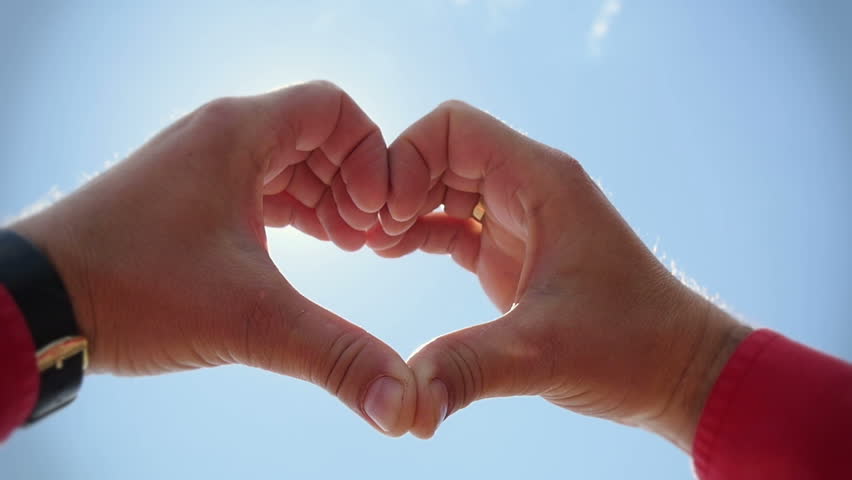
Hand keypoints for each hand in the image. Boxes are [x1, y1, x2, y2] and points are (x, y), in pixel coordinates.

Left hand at [10, 81, 415, 435]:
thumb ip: (335, 355)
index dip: (370, 156)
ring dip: (327, 202)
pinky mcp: (189, 197)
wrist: (36, 302)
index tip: (373, 214)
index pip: (334, 109)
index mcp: (237, 134)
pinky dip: (294, 212)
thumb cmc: (130, 288)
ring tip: (347, 249)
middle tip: (367, 241)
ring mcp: (201, 166)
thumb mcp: (251, 320)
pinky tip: (310, 249)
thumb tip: (401, 403)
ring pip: (289, 164)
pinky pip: (260, 187)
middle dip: (352, 187)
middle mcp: (220, 138)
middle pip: (317, 137)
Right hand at [368, 101, 751, 449]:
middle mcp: (527, 188)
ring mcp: (517, 220)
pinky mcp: (509, 252)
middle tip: (364, 233)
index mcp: (541, 181)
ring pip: (441, 187)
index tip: (389, 213)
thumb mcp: (542, 352)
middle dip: (395, 183)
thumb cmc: (632, 346)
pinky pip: (451, 223)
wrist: (676, 370)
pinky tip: (389, 253)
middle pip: (439, 153)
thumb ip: (466, 368)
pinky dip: (417, 231)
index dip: (408, 157)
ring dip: (402, 209)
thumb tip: (402, 405)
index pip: (454, 128)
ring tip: (369, 244)